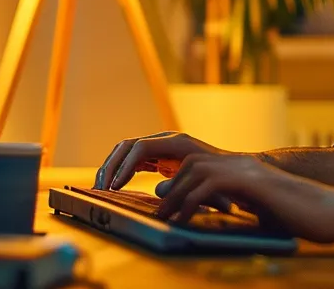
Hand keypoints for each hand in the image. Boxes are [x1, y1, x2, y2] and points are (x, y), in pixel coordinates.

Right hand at [95, 131, 234, 189]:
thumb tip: (159, 191)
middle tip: (100, 188)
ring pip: (126, 151)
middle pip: (128, 146)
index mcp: (176, 143)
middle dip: (111, 166)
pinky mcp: (159, 156)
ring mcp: (161, 146)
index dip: (125, 167)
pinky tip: (113, 187)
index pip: (141, 148)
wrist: (233, 171)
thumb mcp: (206, 185)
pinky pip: (133, 159)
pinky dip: (120, 171)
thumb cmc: (222, 180)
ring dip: (111, 167)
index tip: (114, 187)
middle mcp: (166, 140)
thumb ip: (185, 186)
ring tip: (101, 188)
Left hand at [155, 153, 333, 243]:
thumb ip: (238, 209)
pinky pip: (210, 185)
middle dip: (171, 183)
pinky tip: (183, 219)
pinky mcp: (253, 181)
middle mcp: (244, 164)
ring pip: (196, 170)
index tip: (164, 200)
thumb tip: (212, 218)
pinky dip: (191, 202)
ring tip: (163, 216)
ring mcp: (249, 169)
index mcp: (245, 170)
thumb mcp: (263, 213)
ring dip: (175, 193)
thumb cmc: (302, 217)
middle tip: (156, 208)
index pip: (201, 164)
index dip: (179, 179)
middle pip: (192, 161)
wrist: (332, 212)